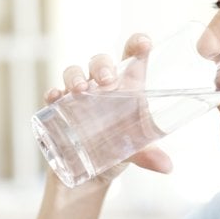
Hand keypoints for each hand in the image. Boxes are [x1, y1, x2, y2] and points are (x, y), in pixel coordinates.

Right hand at [44, 33, 172, 185]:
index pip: (132, 58)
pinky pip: (54, 95)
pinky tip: (55, 98)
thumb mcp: (135, 152)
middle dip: (102, 65)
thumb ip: (149, 156)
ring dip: (75, 76)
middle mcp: (102, 87)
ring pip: (75, 72)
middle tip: (107, 81)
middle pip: (100, 62)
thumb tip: (166, 166)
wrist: (90, 175)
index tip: (144, 43)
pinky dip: (53, 93)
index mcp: (127, 88)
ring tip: (80, 90)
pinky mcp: (60, 110)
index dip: (137, 44)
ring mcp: (79, 96)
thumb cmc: (118, 150)